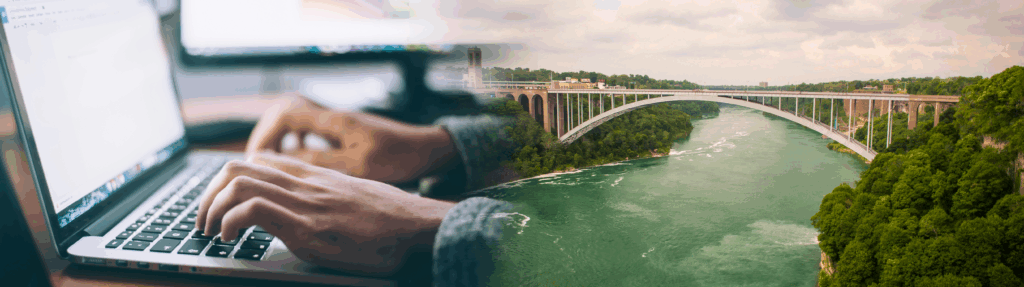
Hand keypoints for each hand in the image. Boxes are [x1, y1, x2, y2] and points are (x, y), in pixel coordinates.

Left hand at [195, 152, 455, 273]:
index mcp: (314, 176)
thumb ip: (325, 196)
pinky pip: (253, 210)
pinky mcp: (307, 226)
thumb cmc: (391, 219)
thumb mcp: (352, 198)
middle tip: (204, 221)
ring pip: (237, 182)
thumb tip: (309, 210)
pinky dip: (230, 223)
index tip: (221, 205)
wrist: (418, 225)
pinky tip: (231, 239)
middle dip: (208, 195)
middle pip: (236, 166)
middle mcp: (304, 183)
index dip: (228, 181)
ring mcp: (304, 203)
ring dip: (211, 209)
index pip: (257, 161)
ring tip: (212, 231)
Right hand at [247, 94, 457, 183]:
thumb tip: (284, 160)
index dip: (265, 136)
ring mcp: (338, 122)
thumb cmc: (400, 157)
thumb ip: (320, 161)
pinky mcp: (344, 131)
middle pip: (284, 112)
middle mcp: (334, 116)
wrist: (427, 150)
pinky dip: (296, 142)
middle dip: (267, 136)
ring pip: (295, 120)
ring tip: (271, 163)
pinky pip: (309, 129)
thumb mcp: (358, 166)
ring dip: (280, 139)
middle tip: (259, 162)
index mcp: (335, 120)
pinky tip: (297, 160)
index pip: (285, 115)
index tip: (257, 160)